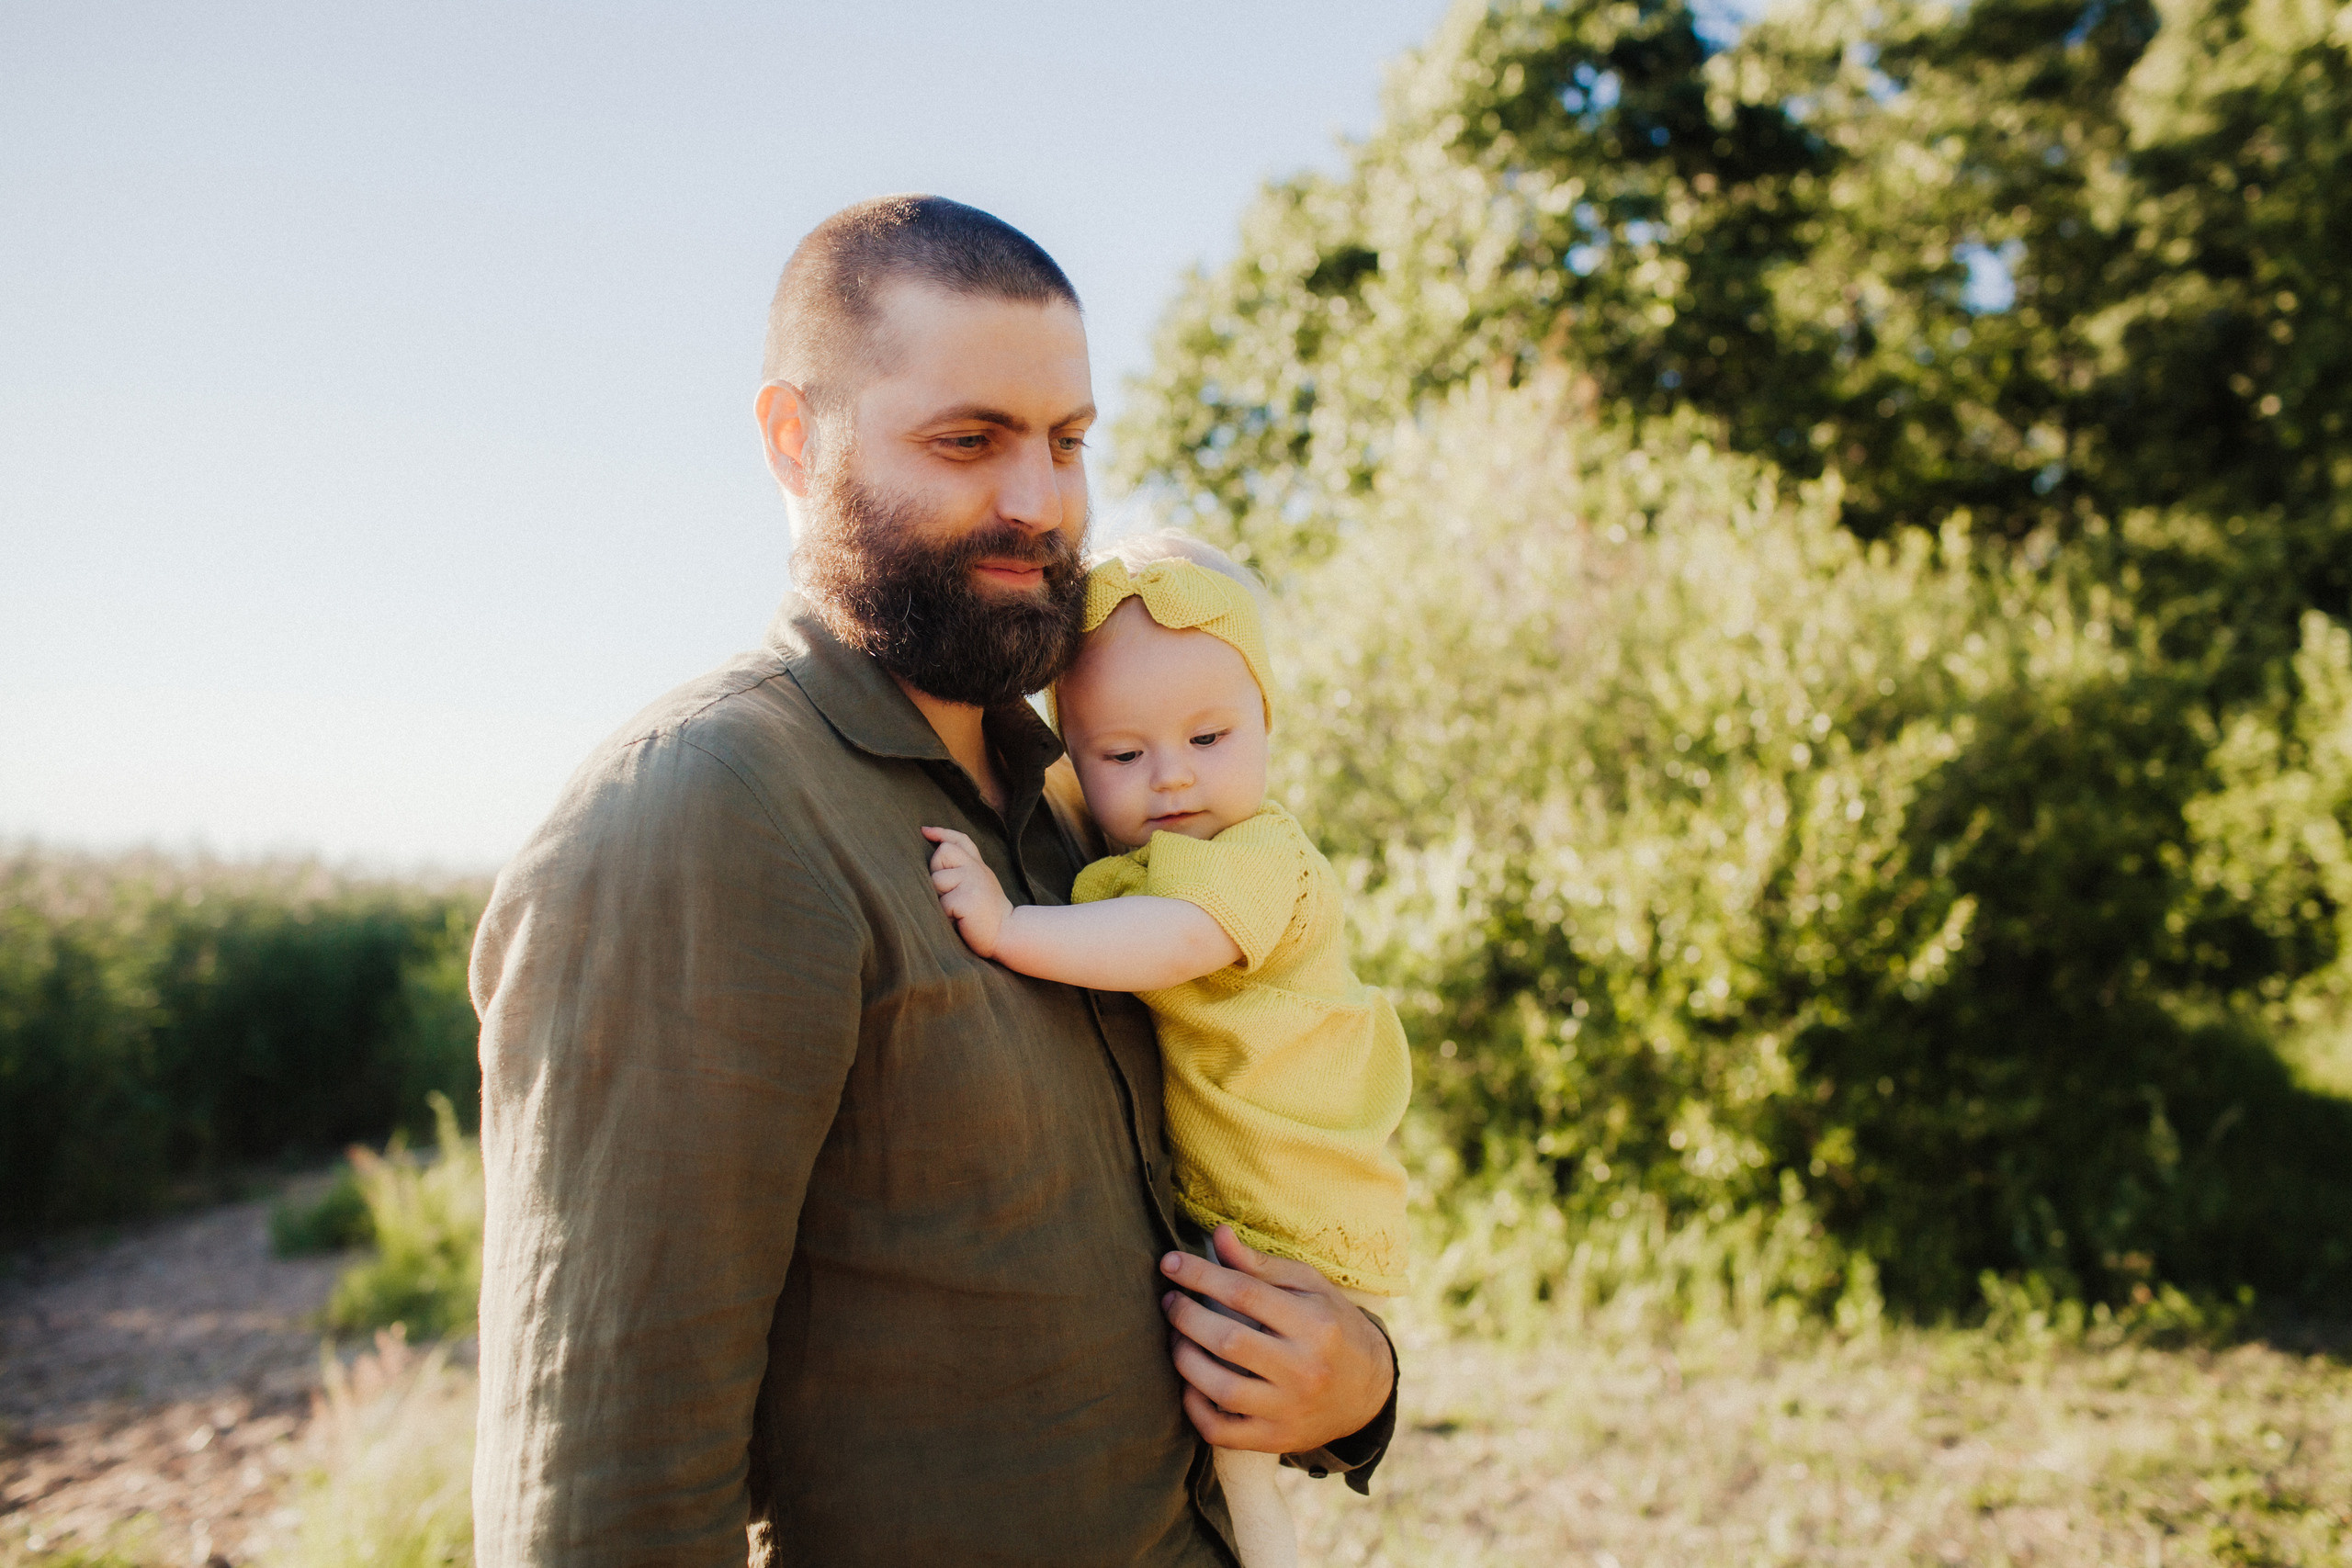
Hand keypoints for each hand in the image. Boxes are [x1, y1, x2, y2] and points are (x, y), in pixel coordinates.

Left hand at [922, 827, 1011, 957]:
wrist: (1008, 934)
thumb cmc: (986, 917)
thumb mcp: (978, 887)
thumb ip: (963, 872)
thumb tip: (936, 859)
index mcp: (978, 866)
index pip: (959, 841)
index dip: (942, 833)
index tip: (925, 831)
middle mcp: (976, 868)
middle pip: (941, 854)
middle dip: (937, 874)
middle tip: (952, 896)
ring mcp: (972, 880)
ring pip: (936, 880)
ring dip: (940, 900)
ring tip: (958, 912)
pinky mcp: (966, 897)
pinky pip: (941, 903)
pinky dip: (946, 916)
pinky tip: (960, 921)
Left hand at [1158, 1225, 1393, 1454]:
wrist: (1370, 1390)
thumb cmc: (1333, 1326)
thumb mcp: (1310, 1287)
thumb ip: (1261, 1265)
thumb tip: (1218, 1236)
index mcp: (1314, 1324)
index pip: (1244, 1293)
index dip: (1200, 1274)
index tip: (1170, 1263)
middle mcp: (1304, 1369)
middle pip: (1227, 1340)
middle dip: (1186, 1316)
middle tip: (1170, 1302)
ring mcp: (1289, 1409)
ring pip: (1220, 1388)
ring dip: (1184, 1359)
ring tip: (1177, 1337)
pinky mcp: (1276, 1438)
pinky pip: (1221, 1431)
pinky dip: (1195, 1408)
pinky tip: (1189, 1384)